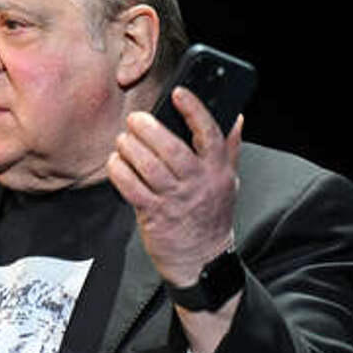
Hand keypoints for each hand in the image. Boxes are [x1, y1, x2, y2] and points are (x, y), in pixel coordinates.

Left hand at [107, 87, 242, 287]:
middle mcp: (197, 183)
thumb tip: (237, 117)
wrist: (202, 260)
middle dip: (149, 129)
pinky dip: (119, 172)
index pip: (210, 133)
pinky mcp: (154, 215)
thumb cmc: (211, 216)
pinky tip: (115, 162)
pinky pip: (132, 189)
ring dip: (130, 149)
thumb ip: (230, 148)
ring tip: (123, 140)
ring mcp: (175, 200)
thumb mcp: (228, 180)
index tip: (178, 93)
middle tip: (135, 119)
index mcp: (217, 170)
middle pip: (172, 149)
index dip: (194, 110)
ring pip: (148, 167)